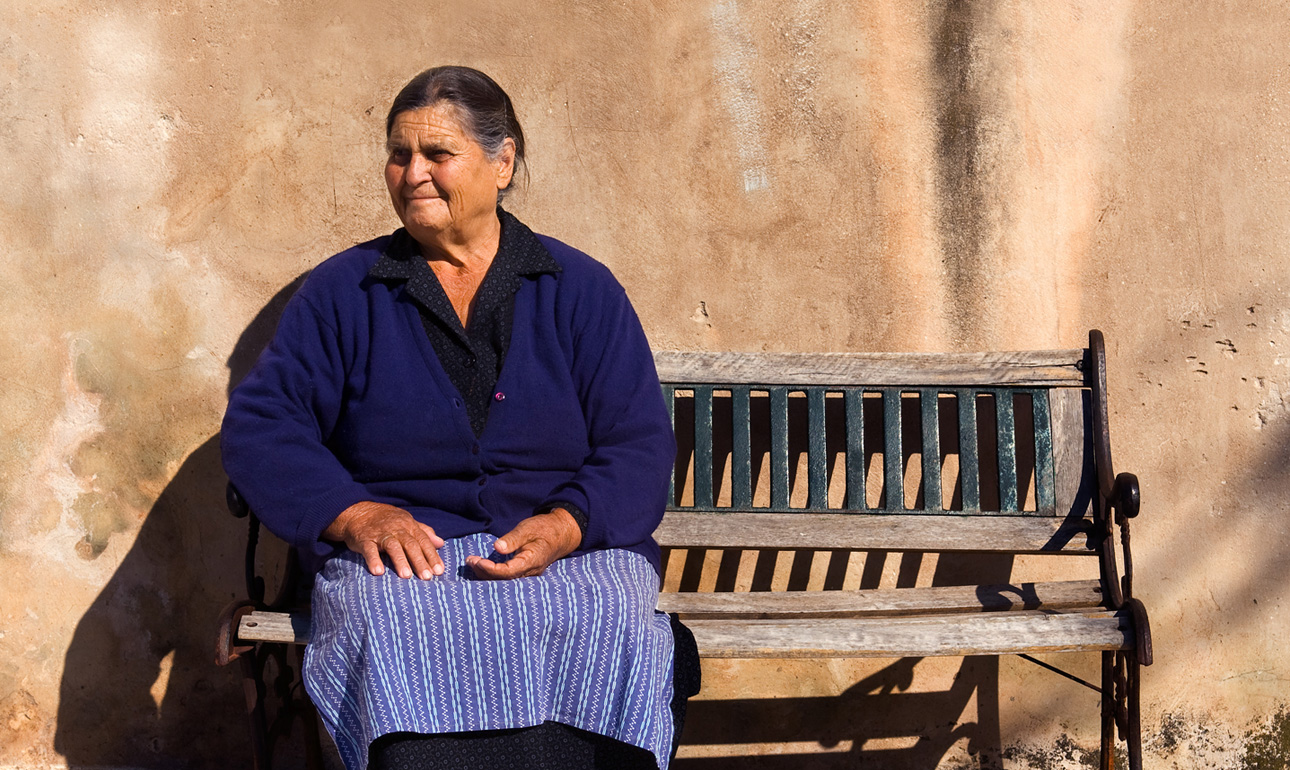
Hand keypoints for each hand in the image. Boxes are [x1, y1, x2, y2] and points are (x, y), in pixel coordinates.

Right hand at [323, 501, 444, 578]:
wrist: (358, 512)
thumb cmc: (387, 520)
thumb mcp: (407, 522)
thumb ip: (424, 532)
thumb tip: (441, 543)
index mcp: (409, 525)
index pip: (423, 541)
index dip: (432, 555)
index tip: (439, 571)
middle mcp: (396, 529)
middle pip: (410, 544)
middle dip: (419, 561)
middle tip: (427, 577)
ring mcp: (380, 533)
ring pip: (392, 546)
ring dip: (400, 561)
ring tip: (406, 576)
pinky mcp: (364, 539)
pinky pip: (369, 549)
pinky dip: (373, 560)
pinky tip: (378, 572)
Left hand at [466, 508, 581, 579]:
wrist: (561, 533)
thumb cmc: (544, 528)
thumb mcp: (528, 528)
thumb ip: (513, 539)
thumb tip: (497, 547)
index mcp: (532, 561)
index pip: (507, 572)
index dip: (490, 569)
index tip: (476, 560)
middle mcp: (530, 572)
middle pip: (504, 580)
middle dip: (484, 572)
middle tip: (469, 561)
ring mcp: (528, 574)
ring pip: (505, 581)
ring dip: (487, 574)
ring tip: (472, 563)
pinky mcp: (525, 572)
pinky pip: (508, 577)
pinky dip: (494, 573)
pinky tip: (483, 566)